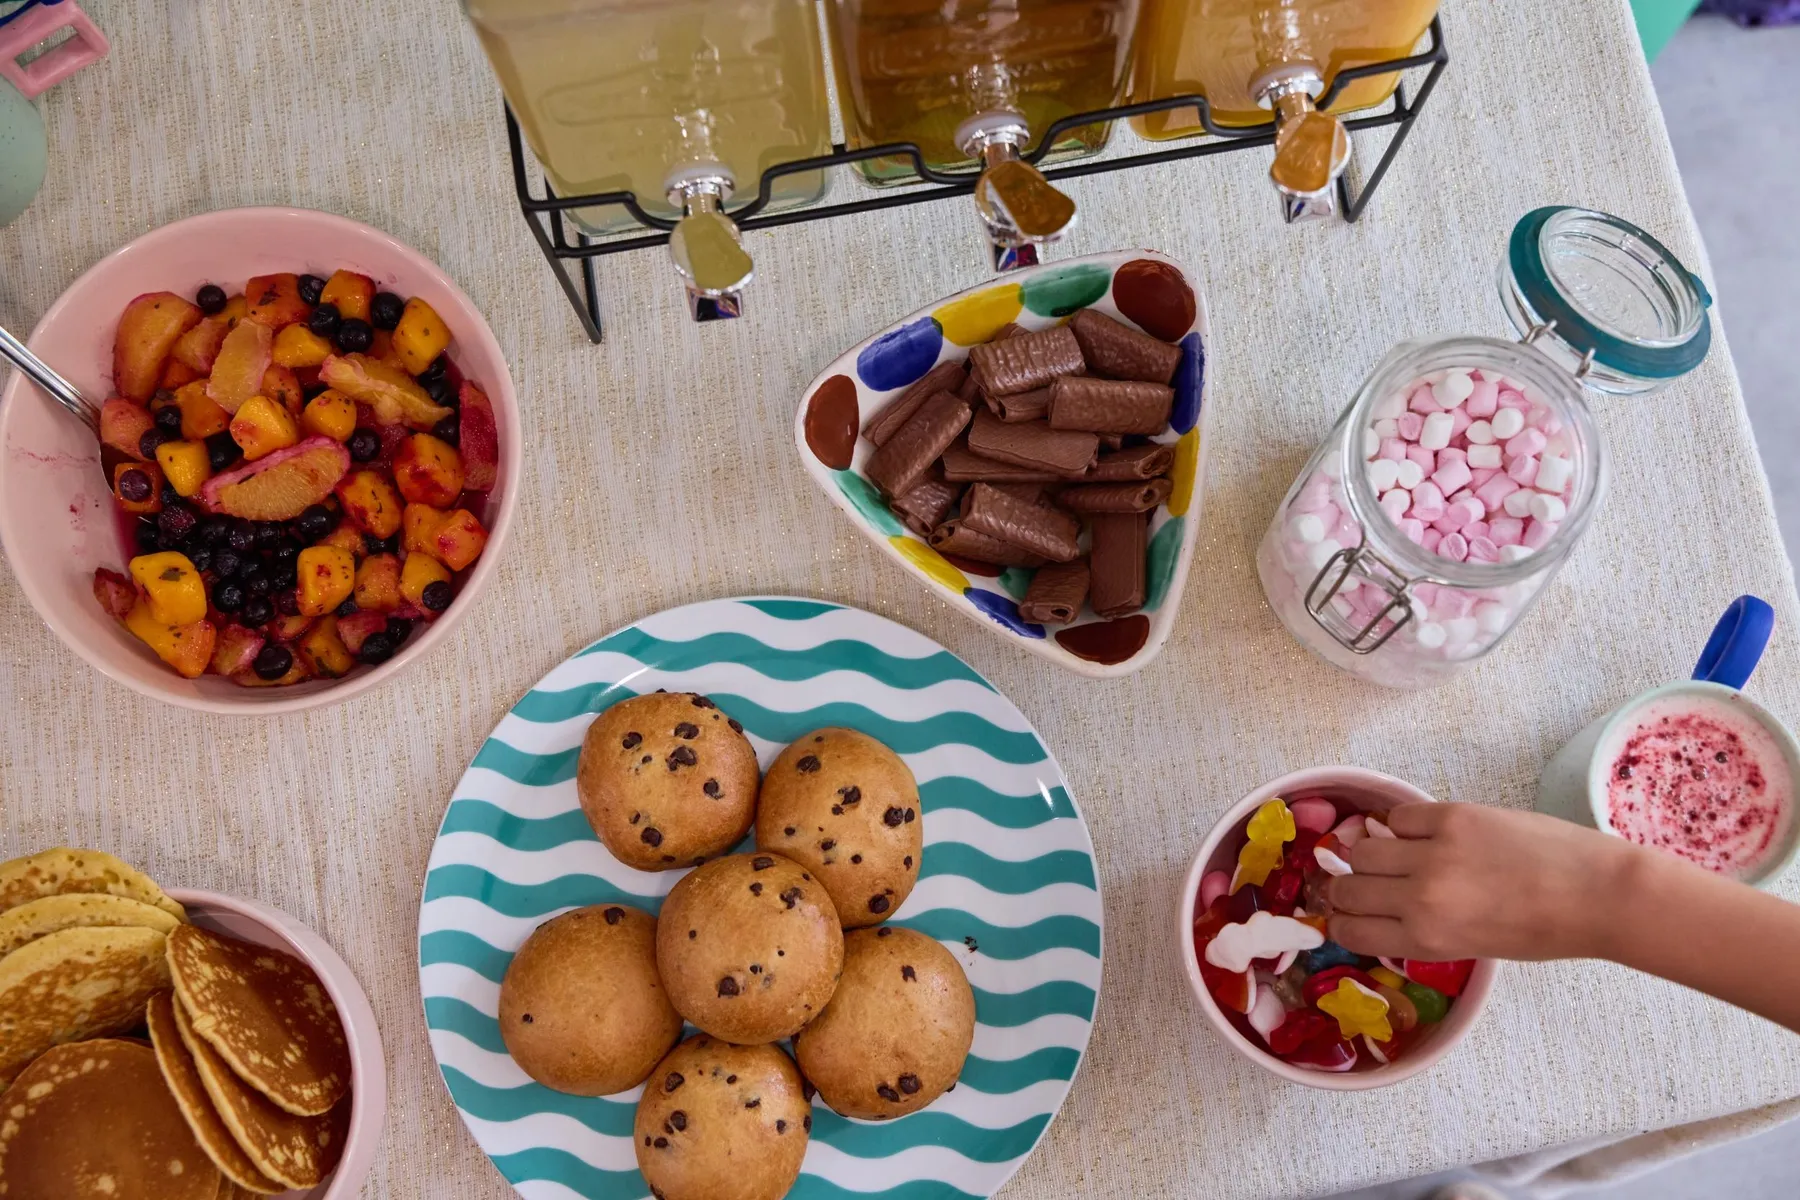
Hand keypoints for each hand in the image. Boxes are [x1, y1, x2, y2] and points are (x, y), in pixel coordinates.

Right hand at [1325, 802, 1635, 961]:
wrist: (1597, 893)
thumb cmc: (1544, 932)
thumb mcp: (1473, 948)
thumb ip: (1424, 931)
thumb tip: (1384, 908)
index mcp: (1427, 939)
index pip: (1350, 930)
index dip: (1342, 921)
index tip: (1348, 913)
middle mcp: (1420, 897)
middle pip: (1348, 887)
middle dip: (1348, 888)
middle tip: (1363, 884)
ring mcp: (1434, 853)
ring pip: (1362, 849)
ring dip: (1369, 855)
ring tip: (1392, 856)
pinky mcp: (1452, 816)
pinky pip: (1399, 818)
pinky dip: (1402, 827)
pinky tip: (1423, 835)